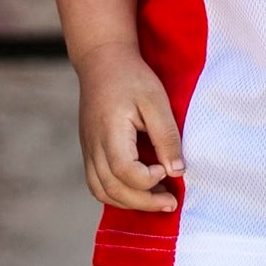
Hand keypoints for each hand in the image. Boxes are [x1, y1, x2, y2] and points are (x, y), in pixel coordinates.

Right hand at [74, 42, 184, 212]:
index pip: (123, 170)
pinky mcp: (89, 151)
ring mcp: (88, 150)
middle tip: (171, 202)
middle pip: (111, 189)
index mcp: (109, 131)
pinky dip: (117, 195)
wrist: (102, 62)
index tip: (167, 168)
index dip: (147, 179)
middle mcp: (93, 145)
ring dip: (130, 202)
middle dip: (143, 202)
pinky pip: (97, 183)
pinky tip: (139, 191)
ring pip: (102, 191)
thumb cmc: (132, 78)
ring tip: (157, 199)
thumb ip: (166, 136)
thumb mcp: (155, 101)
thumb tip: (177, 171)